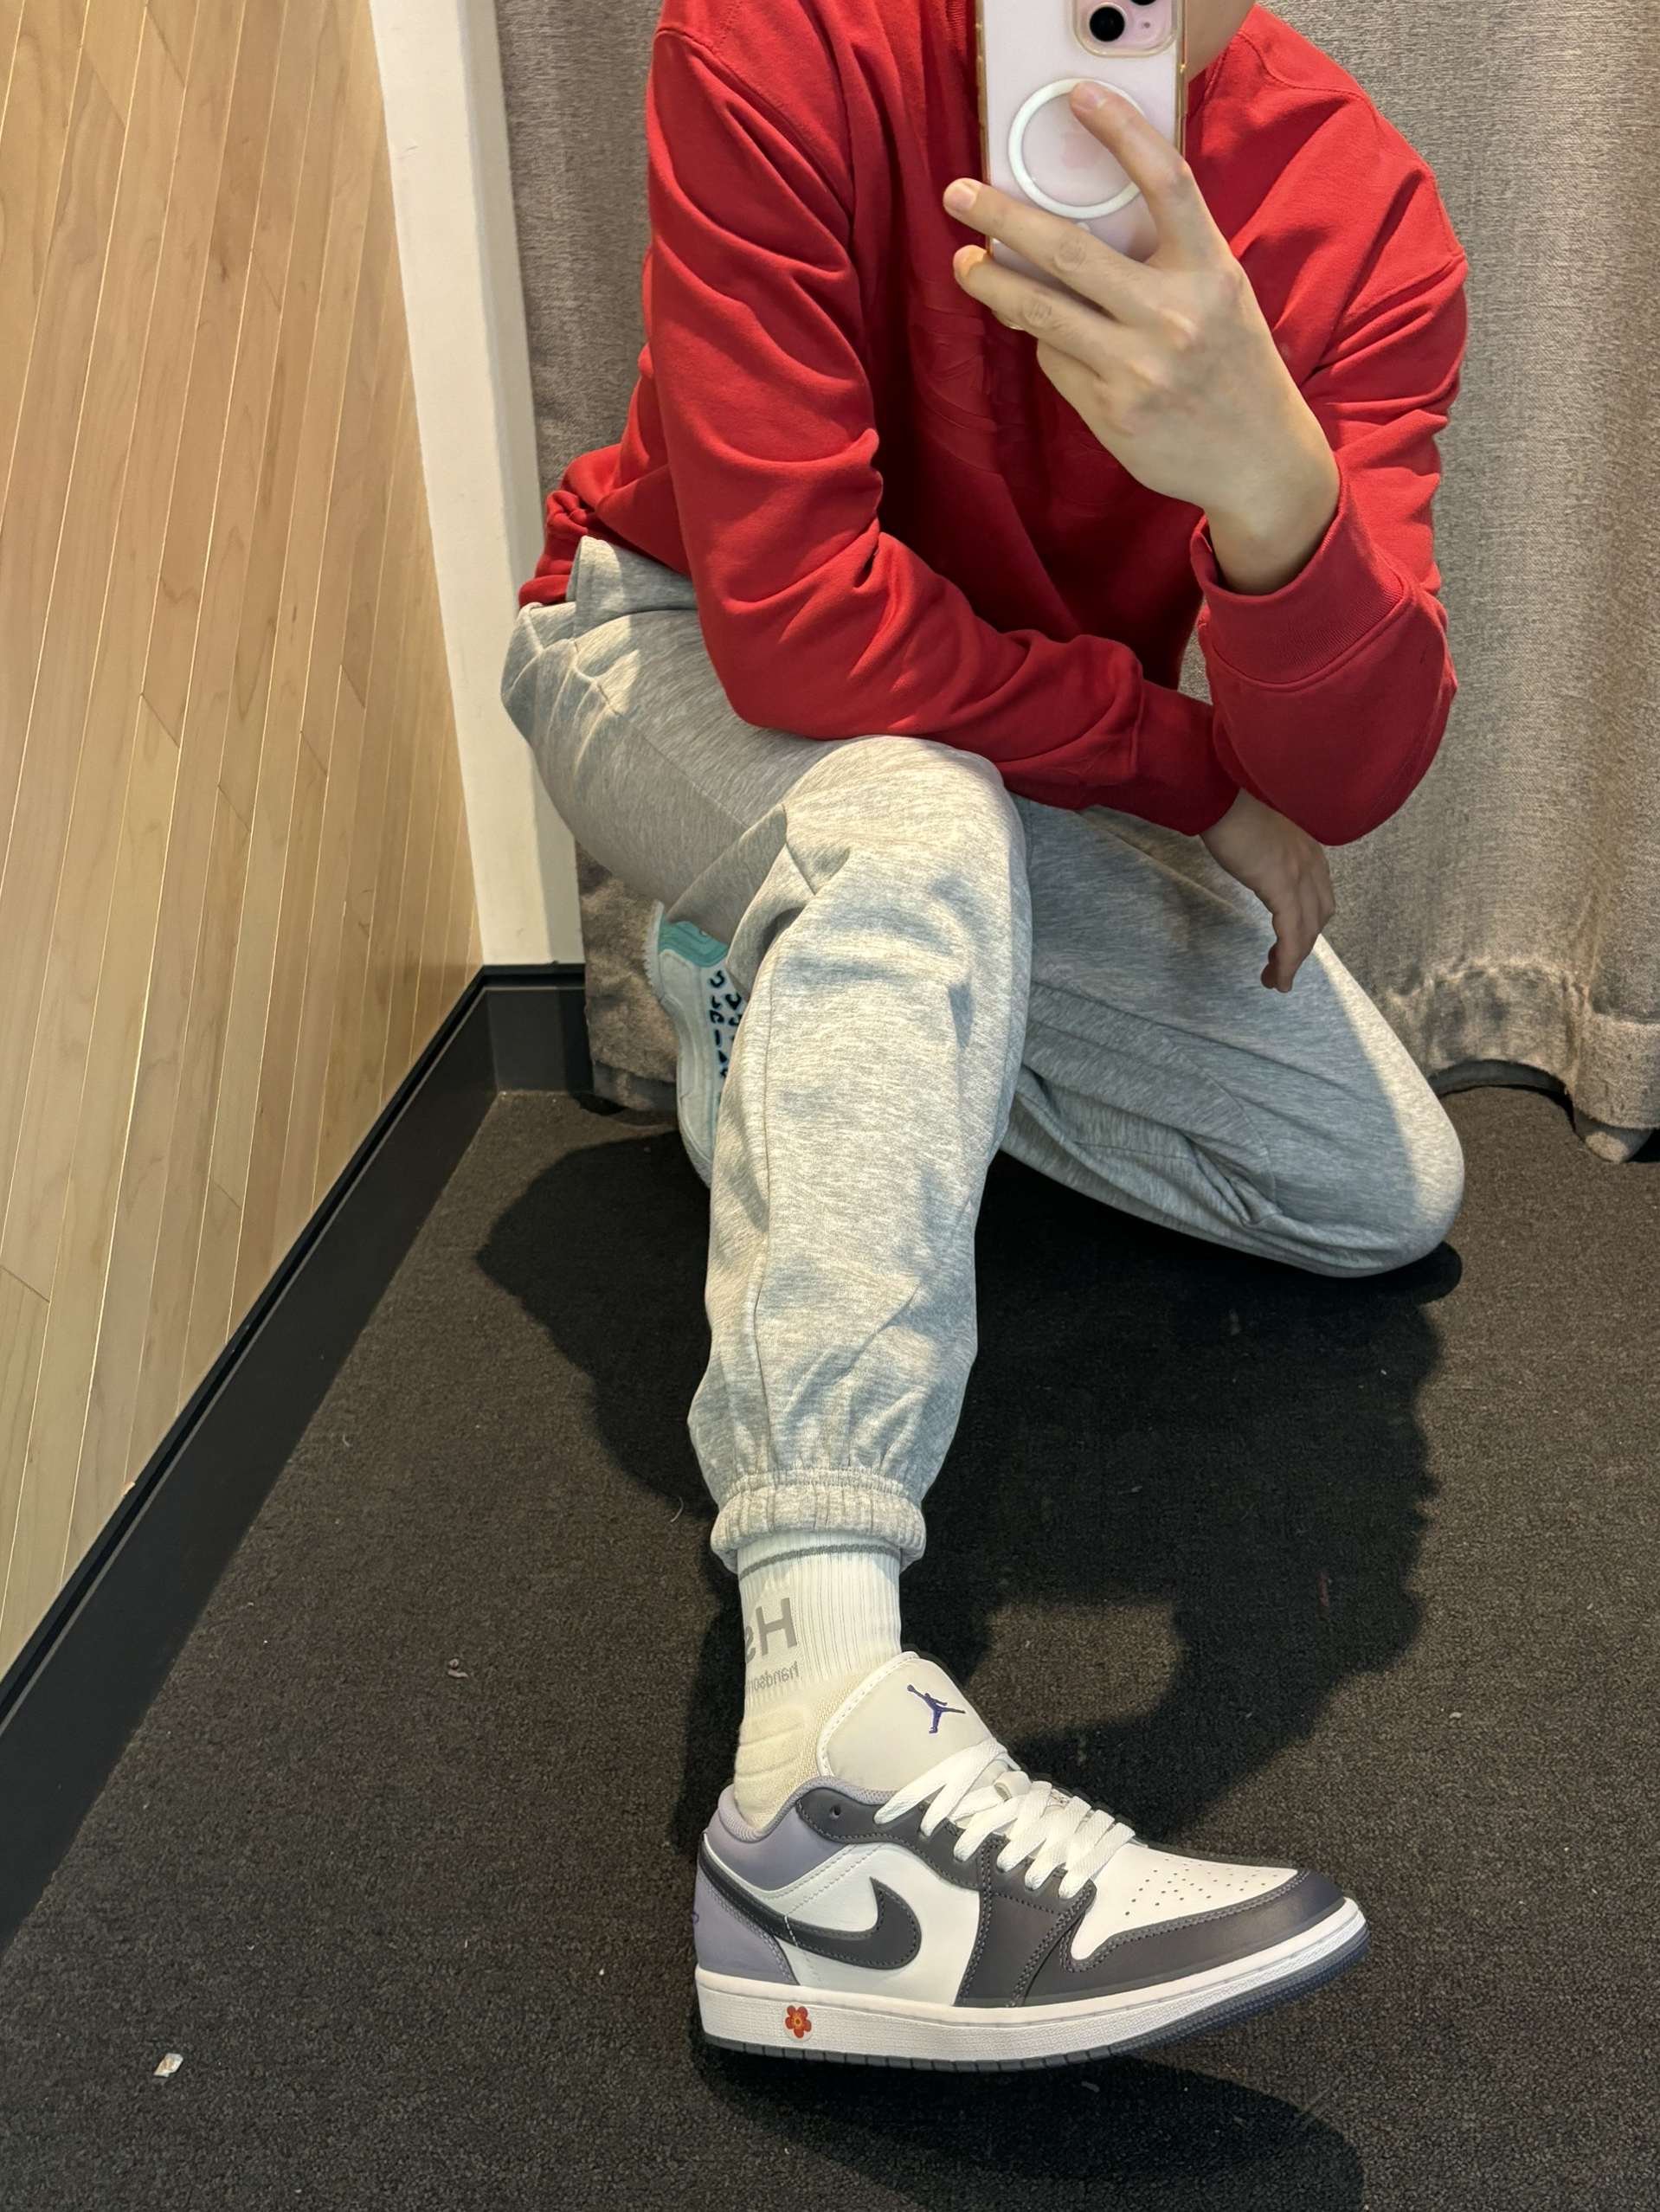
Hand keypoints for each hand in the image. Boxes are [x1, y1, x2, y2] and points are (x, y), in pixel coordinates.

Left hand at [943, 84, 1338, 594]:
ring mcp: (1139, 369)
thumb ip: (1168, 258)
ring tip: (967, 265)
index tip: (1078, 96)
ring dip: (992, 284)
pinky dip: (1046, 345)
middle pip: (1068, 251)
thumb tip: (1080, 231)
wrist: (1261, 461)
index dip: (1121, 133)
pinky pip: (1056, 364)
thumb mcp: (1220, 296)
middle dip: (1003, 217)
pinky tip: (1047, 338)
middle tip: (959, 196)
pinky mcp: (1112, 413)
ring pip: (1041, 312)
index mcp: (1211, 271)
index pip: (1166, 183)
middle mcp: (1174, 316)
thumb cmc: (1234, 367)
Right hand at [1200, 789, 1334, 991]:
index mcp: (1308, 848)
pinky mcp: (1282, 886)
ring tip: (1275, 981)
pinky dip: (1287, 960)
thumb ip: (1265, 849)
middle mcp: (1312, 862)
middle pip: (1318, 916)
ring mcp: (1300, 874)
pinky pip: (1291, 934)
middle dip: (1303, 944)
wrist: (1221, 792)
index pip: (1318, 895)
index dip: (1307, 922)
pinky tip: (1278, 978)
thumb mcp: (1257, 832)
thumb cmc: (1230, 804)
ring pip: (1307, 930)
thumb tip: (1253, 858)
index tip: (1288, 940)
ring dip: (1293, 960)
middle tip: (1280, 965)